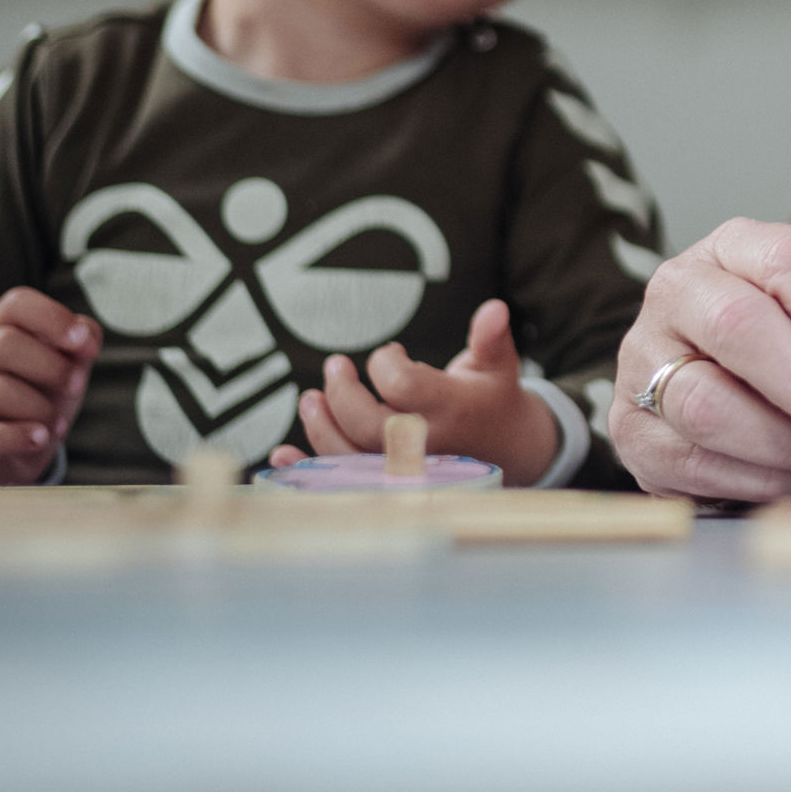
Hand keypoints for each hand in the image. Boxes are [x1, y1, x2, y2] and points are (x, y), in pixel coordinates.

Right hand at [0, 287, 97, 485]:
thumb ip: (78, 346)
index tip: (83, 343)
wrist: (5, 456)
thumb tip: (86, 336)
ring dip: (41, 409)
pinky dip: (17, 437)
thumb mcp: (62, 369)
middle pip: (6, 344)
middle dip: (53, 368)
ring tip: (56, 425)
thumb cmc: (35, 400)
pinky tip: (37, 439)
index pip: (17, 304)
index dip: (54, 318)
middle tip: (76, 387)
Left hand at [271, 299, 560, 479]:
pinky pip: (341, 481)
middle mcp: (427, 446)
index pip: (402, 385)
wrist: (508, 453)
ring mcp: (404, 471)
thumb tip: (495, 307)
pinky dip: (307, 468)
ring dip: (319, 425)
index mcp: (452, 409)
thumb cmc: (492, 398)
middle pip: (366, 422)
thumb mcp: (496, 365)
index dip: (385, 363)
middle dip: (342, 390)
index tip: (390, 354)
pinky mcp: (387, 484)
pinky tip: (282, 453)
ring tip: (309, 399)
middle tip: (335, 365)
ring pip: (348, 455)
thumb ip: (491, 338)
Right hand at [605, 217, 790, 499]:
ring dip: (783, 443)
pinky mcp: (632, 429)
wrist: (709, 376)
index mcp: (732, 248)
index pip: (785, 258)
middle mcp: (677, 293)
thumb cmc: (784, 341)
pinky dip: (755, 480)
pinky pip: (693, 462)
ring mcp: (644, 361)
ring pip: (708, 404)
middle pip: (739, 328)